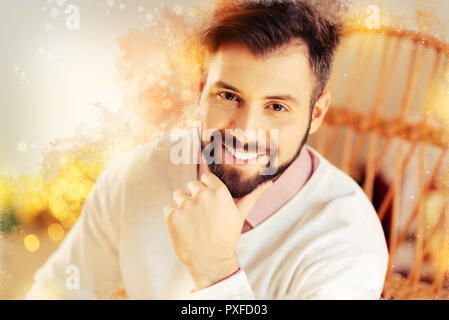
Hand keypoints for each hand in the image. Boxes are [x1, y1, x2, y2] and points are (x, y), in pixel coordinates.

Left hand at [163, 172, 271, 290]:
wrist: (211, 261)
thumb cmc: (226, 237)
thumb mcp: (240, 214)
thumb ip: (251, 196)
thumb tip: (268, 183)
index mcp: (219, 192)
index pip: (205, 177)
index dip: (205, 188)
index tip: (207, 200)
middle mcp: (202, 195)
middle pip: (191, 185)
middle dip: (194, 197)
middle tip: (201, 215)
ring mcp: (186, 204)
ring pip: (178, 195)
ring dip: (182, 205)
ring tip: (191, 221)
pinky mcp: (172, 215)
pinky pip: (168, 208)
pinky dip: (173, 217)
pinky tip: (183, 228)